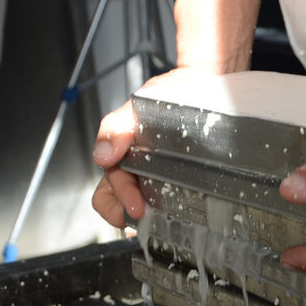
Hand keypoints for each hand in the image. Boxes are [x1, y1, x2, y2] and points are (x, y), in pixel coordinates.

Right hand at [91, 68, 215, 227]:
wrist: (202, 83)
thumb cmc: (168, 94)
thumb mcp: (137, 107)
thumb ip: (116, 129)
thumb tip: (103, 155)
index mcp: (120, 158)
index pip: (108, 190)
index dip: (117, 202)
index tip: (134, 208)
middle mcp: (135, 170)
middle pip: (120, 204)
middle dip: (127, 215)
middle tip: (144, 217)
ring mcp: (157, 176)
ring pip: (144, 206)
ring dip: (149, 219)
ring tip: (162, 222)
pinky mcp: (180, 179)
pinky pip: (171, 202)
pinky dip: (170, 213)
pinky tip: (178, 216)